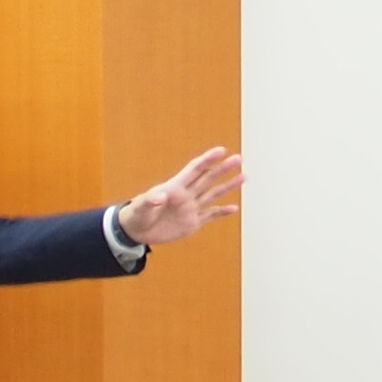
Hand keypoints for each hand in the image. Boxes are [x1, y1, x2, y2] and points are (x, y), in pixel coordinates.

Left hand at [118, 144, 246, 246]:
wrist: (137, 231)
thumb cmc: (137, 215)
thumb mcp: (141, 208)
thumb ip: (150, 201)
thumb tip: (159, 196)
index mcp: (175, 188)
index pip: (194, 170)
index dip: (207, 159)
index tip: (221, 151)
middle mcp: (186, 196)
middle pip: (208, 179)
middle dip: (223, 168)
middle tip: (239, 158)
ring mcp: (191, 208)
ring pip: (213, 194)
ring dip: (228, 186)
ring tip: (244, 176)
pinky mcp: (192, 223)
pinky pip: (210, 215)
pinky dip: (222, 212)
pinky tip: (234, 208)